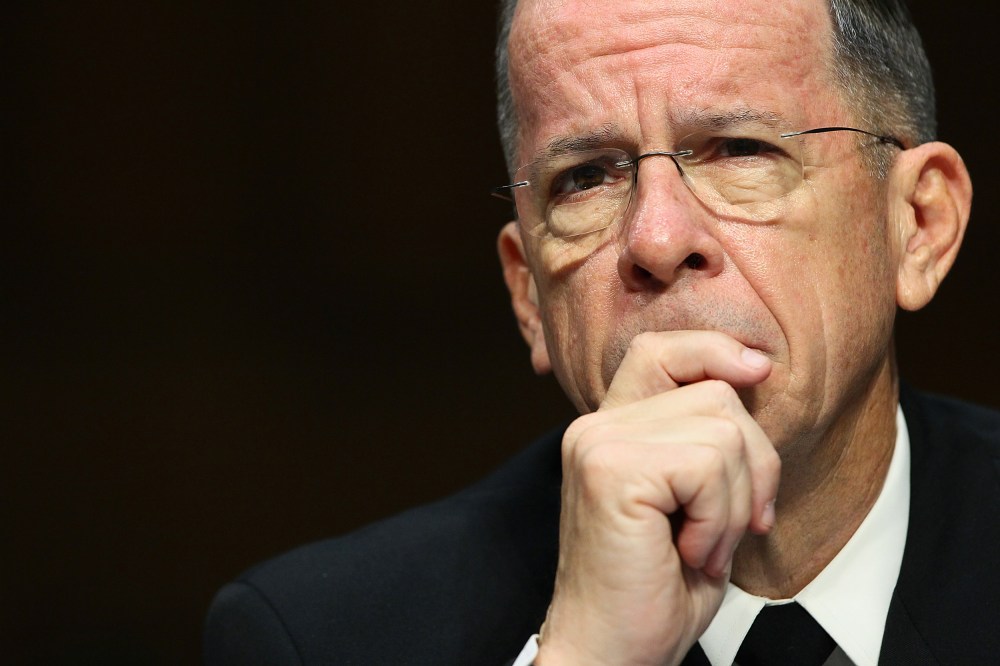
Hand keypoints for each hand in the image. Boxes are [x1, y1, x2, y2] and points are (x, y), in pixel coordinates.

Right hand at [535, 331, 780, 665]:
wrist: (610, 653)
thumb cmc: (656, 589)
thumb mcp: (696, 502)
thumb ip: (709, 439)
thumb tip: (754, 373)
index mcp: (611, 429)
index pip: (659, 350)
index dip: (713, 349)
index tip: (757, 371)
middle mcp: (597, 426)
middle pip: (716, 394)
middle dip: (753, 465)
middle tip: (730, 528)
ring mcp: (599, 444)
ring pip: (722, 431)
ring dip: (734, 502)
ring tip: (700, 546)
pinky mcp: (610, 471)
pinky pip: (707, 466)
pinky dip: (720, 518)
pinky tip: (689, 552)